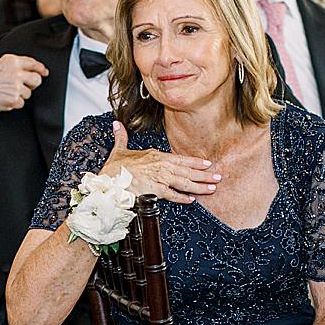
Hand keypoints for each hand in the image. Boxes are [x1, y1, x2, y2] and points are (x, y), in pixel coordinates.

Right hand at [0, 52, 46, 114]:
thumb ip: (9, 64)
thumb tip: (21, 67)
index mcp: (11, 61)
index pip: (33, 63)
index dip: (40, 68)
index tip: (43, 72)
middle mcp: (16, 73)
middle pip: (36, 79)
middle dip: (33, 83)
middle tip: (26, 85)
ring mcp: (15, 88)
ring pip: (28, 93)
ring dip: (20, 94)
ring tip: (6, 92)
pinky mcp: (13, 100)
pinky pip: (21, 103)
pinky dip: (14, 103)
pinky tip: (4, 99)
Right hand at [100, 121, 220, 204]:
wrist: (106, 179)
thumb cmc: (113, 168)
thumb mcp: (119, 150)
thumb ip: (121, 137)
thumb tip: (117, 125)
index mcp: (155, 156)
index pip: (180, 158)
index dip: (195, 162)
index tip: (207, 164)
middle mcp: (160, 166)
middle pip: (187, 170)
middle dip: (204, 174)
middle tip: (218, 177)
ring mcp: (158, 178)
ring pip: (183, 182)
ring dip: (199, 185)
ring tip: (211, 188)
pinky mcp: (154, 190)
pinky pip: (171, 194)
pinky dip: (182, 197)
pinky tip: (191, 199)